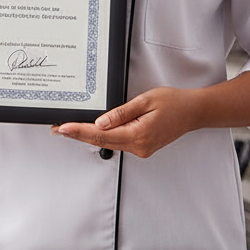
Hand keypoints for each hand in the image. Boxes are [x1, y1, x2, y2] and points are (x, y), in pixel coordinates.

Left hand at [51, 87, 197, 158]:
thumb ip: (121, 112)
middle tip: (57, 129)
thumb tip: (100, 122)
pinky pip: (117, 142)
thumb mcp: (145, 101)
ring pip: (108, 143)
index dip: (79, 131)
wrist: (193, 112)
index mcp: (139, 135)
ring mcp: (141, 149)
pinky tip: (90, 131)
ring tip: (68, 128)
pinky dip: (102, 136)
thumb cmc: (173, 103)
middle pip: (101, 141)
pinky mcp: (142, 146)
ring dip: (88, 136)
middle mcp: (139, 146)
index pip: (101, 135)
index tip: (63, 128)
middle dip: (77, 135)